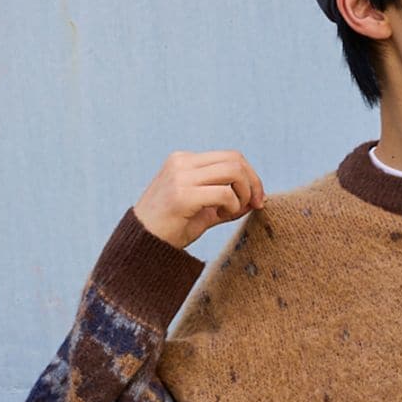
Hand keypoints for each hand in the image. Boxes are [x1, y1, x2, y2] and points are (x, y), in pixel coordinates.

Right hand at [134, 150, 265, 248]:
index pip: (231, 156)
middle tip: (255, 205)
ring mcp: (180, 176)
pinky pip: (224, 193)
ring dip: (243, 194)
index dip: (251, 176)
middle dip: (253, 183)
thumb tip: (258, 198)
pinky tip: (220, 217)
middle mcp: (181, 162)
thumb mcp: (205, 209)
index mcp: (184, 160)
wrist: (144, 245)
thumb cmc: (173, 228)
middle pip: (235, 159)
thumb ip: (229, 200)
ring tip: (231, 212)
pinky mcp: (182, 195)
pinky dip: (232, 206)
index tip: (257, 200)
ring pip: (233, 171)